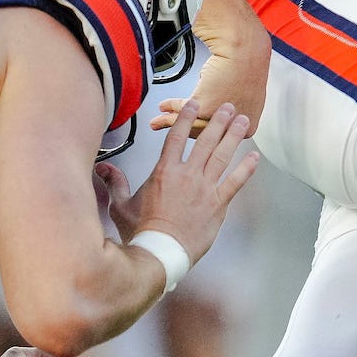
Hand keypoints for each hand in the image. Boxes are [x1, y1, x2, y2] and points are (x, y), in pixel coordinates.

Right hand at [108, 99, 258, 265]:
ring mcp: (204, 189)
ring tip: (244, 121)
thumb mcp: (122, 205)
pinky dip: (246, 169)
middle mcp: (187, 175)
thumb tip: (102, 168)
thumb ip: (116, 182)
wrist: (160, 252)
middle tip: (229, 106)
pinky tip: (255, 157)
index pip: (175, 137)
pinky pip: (235, 182)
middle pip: (205, 141)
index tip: (194, 104)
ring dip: (233, 136)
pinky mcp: (217, 204)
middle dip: (218, 121)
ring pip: (222, 156)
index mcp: (164, 172)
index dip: (186, 118)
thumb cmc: (141, 231)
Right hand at [154, 19, 268, 134]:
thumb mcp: (241, 95)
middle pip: (203, 134)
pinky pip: (182, 110)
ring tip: (160, 120)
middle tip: (169, 127)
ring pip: (189, 124)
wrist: (244, 49)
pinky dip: (171, 107)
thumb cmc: (247, 65)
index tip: (188, 132)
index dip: (200, 132)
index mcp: (248, 126)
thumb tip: (211, 115)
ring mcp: (219, 119)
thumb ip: (227, 111)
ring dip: (171, 121)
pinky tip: (166, 106)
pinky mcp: (204, 108)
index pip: (219, 136)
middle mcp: (234, 126)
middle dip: (182, 130)